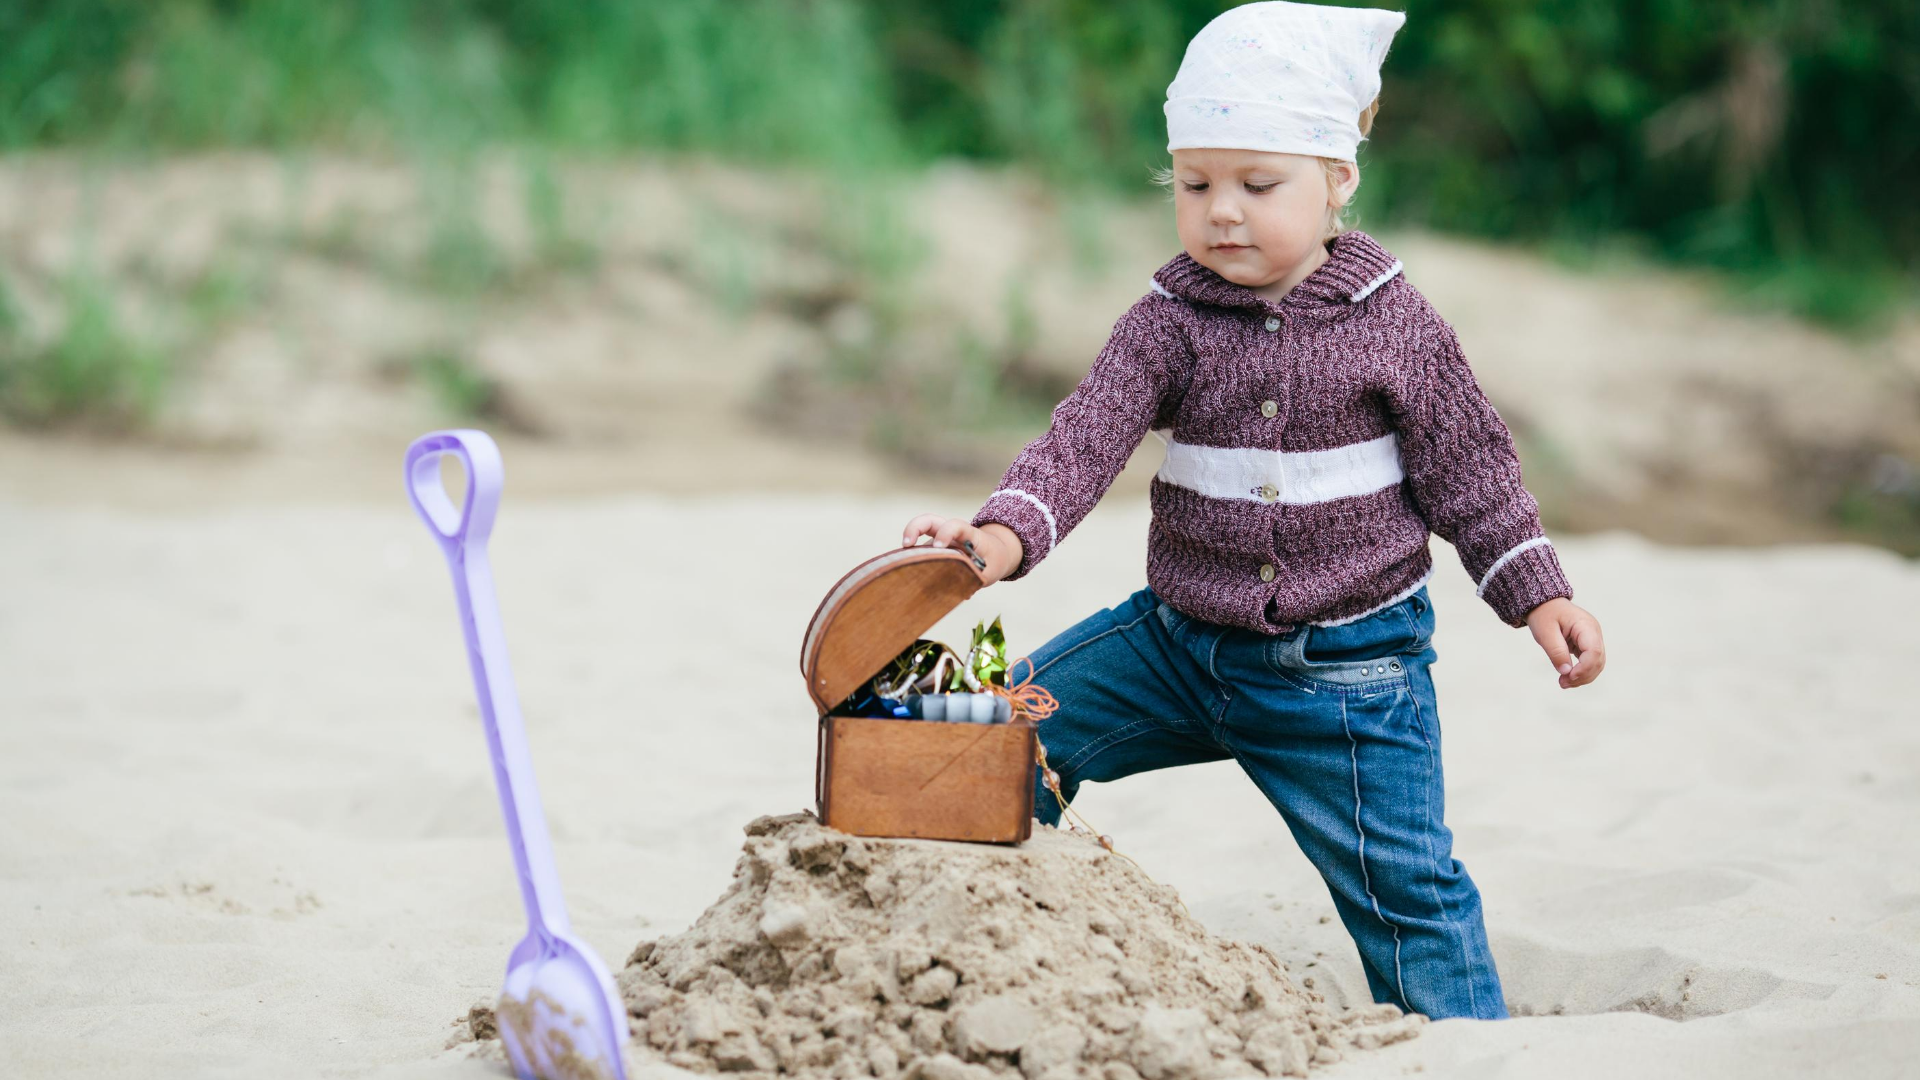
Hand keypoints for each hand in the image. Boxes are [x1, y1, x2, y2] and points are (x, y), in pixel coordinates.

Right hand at [900, 515, 1023, 583]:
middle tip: (906, 545)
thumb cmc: (992, 560)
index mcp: (969, 533)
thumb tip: (962, 593)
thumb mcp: (989, 570)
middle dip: (914, 528)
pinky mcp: (933, 550)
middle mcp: (950, 533)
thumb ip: (975, 578)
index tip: (939, 547)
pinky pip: (920, 552)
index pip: (955, 525)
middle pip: (929, 520)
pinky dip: (910, 560)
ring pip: (919, 535)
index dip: (945, 533)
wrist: (995, 551)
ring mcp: (939, 540)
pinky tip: (906, 576)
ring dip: (908, 546)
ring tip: (899, 564)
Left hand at [1525, 598, 1605, 688]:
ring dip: (1583, 677)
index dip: (1584, 668)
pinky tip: (1568, 679)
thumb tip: (1567, 673)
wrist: (1544, 605)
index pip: (1594, 651)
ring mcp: (1593, 639)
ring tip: (1563, 683)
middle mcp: (1594, 633)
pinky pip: (1590, 662)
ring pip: (1596, 664)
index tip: (1568, 677)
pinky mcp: (1588, 645)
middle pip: (1598, 660)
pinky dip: (1581, 672)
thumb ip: (1556, 652)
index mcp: (1586, 625)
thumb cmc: (1544, 615)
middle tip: (1562, 684)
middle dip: (1583, 676)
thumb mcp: (1544, 633)